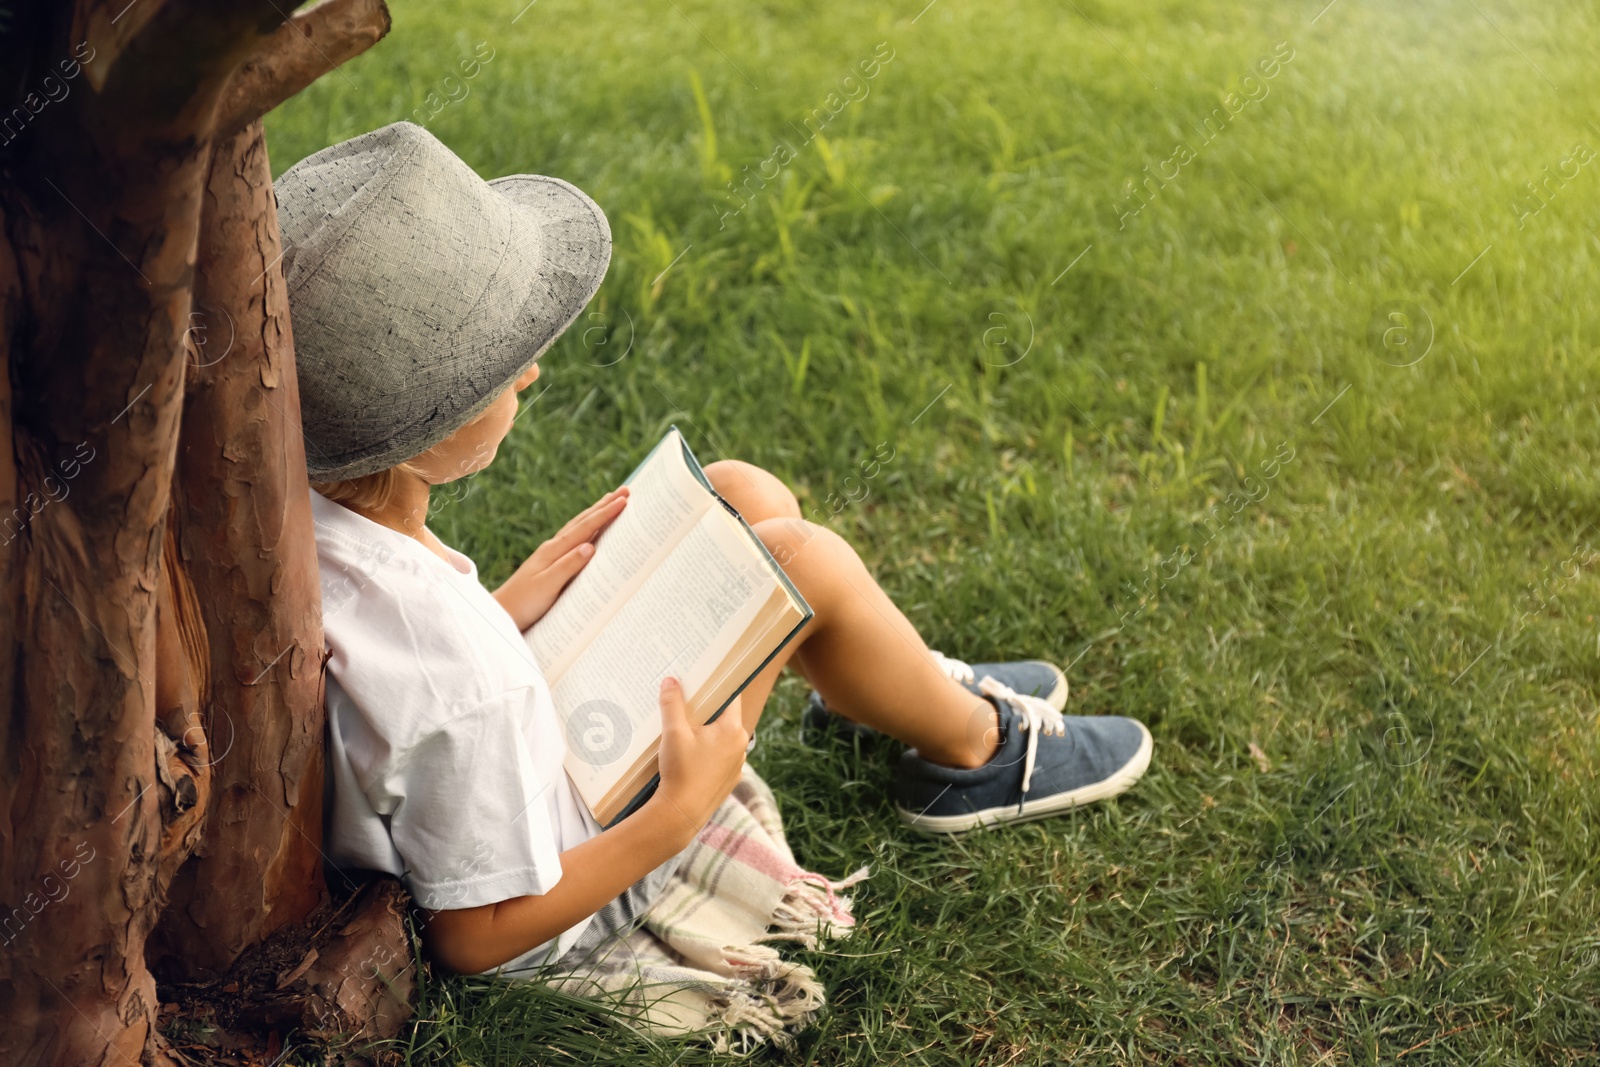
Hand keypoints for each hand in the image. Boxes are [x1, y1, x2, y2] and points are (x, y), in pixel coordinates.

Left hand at [494, 487, 627, 629]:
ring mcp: (550, 554)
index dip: (605, 514)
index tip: (623, 500)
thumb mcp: (547, 587)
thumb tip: (590, 546)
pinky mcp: (549, 563)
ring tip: (609, 501)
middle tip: (624, 491)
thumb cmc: (524, 603)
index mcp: (554, 551)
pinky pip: (573, 539)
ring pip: (577, 527)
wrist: (501, 613)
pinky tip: (588, 529)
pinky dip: (585, 529)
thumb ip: (568, 566)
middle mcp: (552, 547)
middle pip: (582, 521)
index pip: (584, 528)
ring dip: (595, 513)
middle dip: (604, 506)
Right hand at [650, 677, 748, 843]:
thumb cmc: (680, 771)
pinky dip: (707, 753)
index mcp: (733, 730)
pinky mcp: (728, 780)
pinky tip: (689, 755)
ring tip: (684, 730)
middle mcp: (740, 746)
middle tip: (687, 703)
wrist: (681, 814)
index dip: (718, 686)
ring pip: (722, 739)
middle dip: (706, 711)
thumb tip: (671, 681)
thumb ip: (672, 704)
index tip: (705, 679)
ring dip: (707, 734)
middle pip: (725, 718)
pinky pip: (719, 758)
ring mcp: (736, 765)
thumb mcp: (673, 732)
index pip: (731, 698)